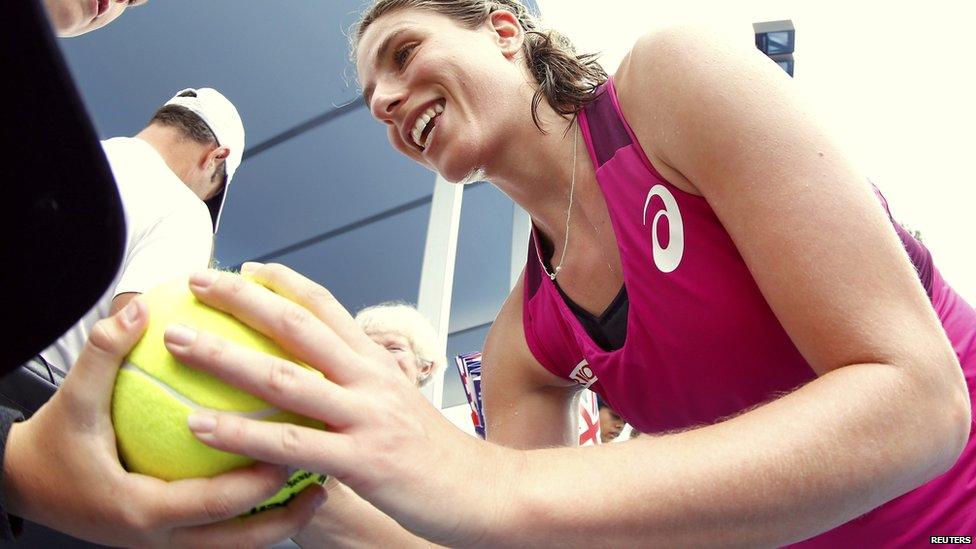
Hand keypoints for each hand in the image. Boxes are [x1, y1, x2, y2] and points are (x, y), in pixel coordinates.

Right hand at [3, 298, 324, 546]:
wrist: (25, 486)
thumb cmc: (54, 445)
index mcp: (142, 510)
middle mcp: (160, 537)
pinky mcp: (171, 538)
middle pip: (237, 541)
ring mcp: (168, 544)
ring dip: (278, 523)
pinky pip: (224, 535)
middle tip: (325, 482)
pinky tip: (284, 483)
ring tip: (319, 493)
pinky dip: (254, 515)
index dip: (255, 484)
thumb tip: (139, 309)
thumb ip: (103, 357)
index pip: (210, 504)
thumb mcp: (73, 401)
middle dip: (283, 517)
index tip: (294, 455)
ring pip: (236, 546)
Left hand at [164, 265, 519, 545]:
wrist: (487, 490)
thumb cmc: (438, 455)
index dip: (285, 282)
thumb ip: (362, 387)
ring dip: (224, 355)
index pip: (328, 307)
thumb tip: (322, 383)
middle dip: (242, 298)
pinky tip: (201, 425)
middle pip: (297, 325)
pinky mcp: (362, 460)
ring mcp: (366, 416)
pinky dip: (242, 432)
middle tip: (197, 281)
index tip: (248, 266)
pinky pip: (291, 444)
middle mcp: (369, 378)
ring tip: (177, 341)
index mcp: (378, 363)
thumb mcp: (402, 404)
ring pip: (284, 377)